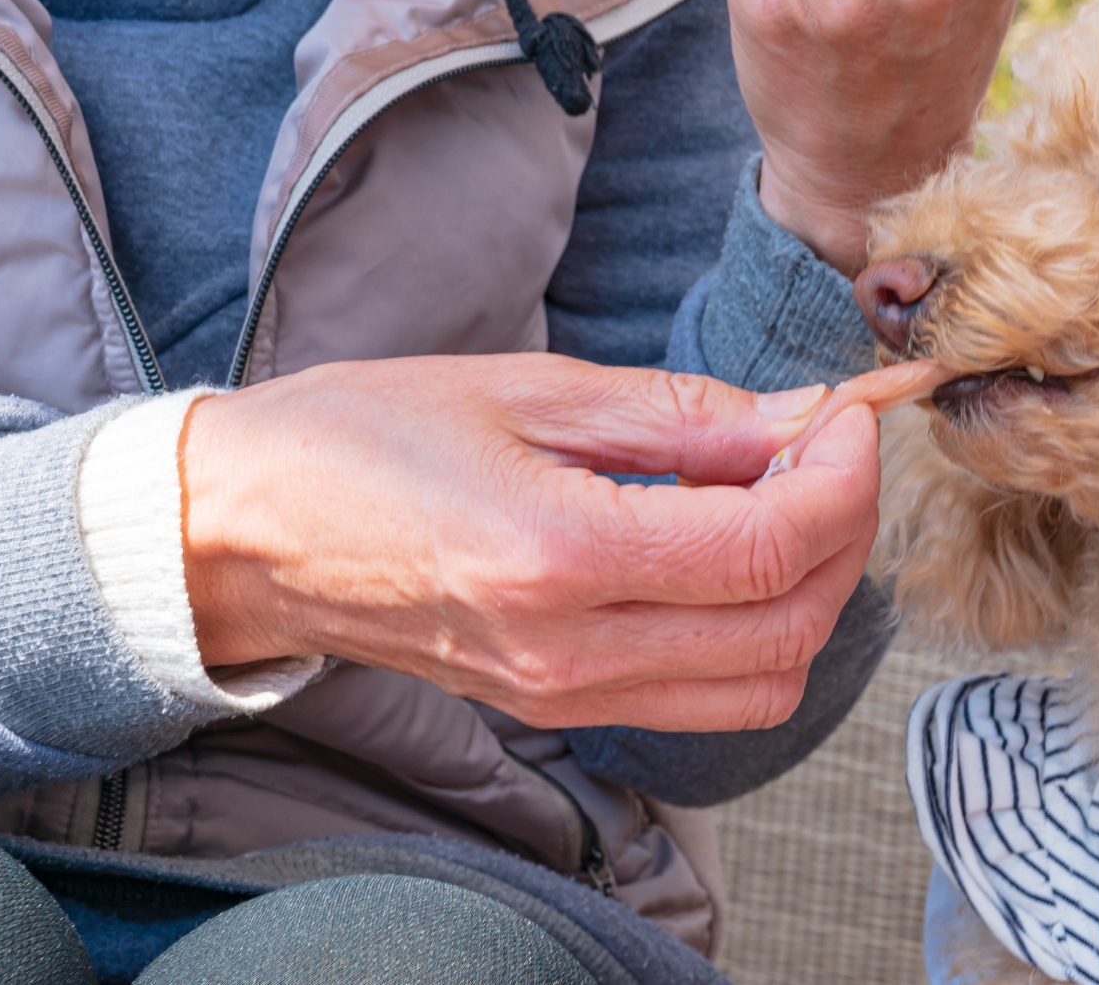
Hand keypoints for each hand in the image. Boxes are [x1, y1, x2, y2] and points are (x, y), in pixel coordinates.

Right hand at [178, 355, 877, 731]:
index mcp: (559, 553)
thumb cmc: (367, 436)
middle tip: (828, 451)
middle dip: (845, 532)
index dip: (842, 479)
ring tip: (784, 500)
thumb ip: (683, 413)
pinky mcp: (561, 710)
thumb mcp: (531, 388)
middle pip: (791, 626)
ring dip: (812, 592)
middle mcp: (572, 650)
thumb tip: (801, 422)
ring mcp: (567, 697)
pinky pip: (708, 699)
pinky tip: (731, 552)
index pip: (769, 546)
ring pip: (766, 683)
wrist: (250, 533)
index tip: (849, 418)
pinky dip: (757, 633)